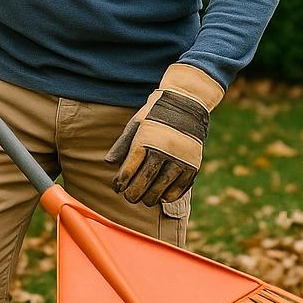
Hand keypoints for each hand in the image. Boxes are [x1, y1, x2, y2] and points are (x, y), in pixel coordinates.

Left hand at [105, 63, 223, 206]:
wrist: (186, 102)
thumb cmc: (155, 114)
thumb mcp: (136, 124)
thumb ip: (123, 144)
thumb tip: (108, 163)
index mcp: (145, 140)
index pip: (129, 169)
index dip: (121, 182)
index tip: (117, 187)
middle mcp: (163, 150)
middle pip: (144, 181)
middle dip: (134, 193)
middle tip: (129, 197)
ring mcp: (180, 158)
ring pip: (162, 187)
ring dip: (151, 197)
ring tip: (145, 200)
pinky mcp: (193, 164)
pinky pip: (180, 187)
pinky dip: (171, 195)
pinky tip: (163, 197)